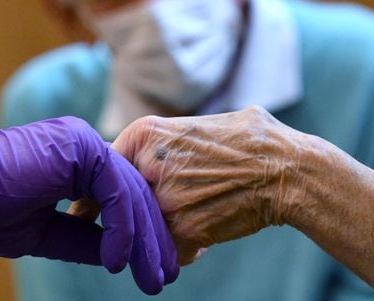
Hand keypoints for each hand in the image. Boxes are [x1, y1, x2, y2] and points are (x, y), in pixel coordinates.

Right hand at [0, 117, 178, 294]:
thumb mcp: (46, 232)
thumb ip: (83, 238)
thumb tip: (120, 256)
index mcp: (75, 161)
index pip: (121, 195)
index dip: (140, 232)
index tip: (152, 266)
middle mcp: (84, 146)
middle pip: (132, 194)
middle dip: (152, 238)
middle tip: (164, 276)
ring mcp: (84, 142)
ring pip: (130, 192)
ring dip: (144, 239)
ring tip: (152, 277)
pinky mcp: (81, 147)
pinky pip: (116, 190)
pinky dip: (122, 227)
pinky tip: (119, 260)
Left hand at [69, 106, 305, 264]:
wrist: (286, 169)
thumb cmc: (251, 140)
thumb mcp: (201, 123)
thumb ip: (169, 138)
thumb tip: (153, 148)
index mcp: (147, 133)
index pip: (105, 165)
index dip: (97, 188)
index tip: (86, 204)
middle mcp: (149, 165)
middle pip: (118, 200)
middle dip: (116, 217)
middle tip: (108, 228)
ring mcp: (165, 200)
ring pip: (143, 227)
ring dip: (156, 233)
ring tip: (185, 225)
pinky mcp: (185, 230)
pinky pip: (167, 249)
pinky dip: (181, 250)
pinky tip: (203, 239)